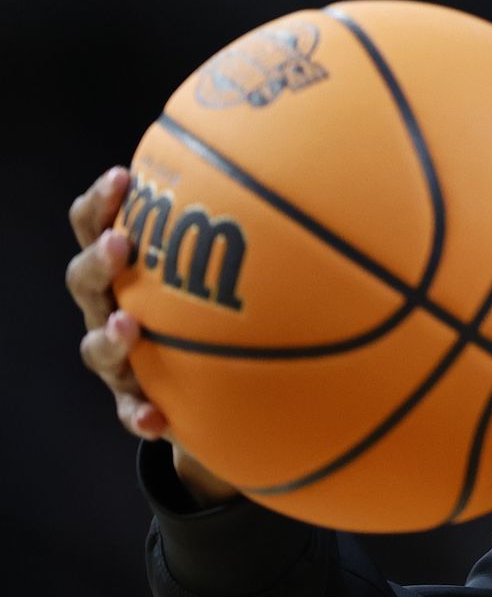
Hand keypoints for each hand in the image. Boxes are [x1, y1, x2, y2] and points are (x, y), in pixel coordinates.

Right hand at [68, 166, 240, 507]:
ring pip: (96, 348)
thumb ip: (240, 235)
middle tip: (120, 244)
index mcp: (128, 272)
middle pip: (85, 281)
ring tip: (126, 327)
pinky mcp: (134, 402)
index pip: (98, 228)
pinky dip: (138, 414)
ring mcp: (119, 359)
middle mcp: (112, 310)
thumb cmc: (211, 310)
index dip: (101, 204)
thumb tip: (302, 181)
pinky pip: (129, 411)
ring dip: (108, 338)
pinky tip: (155, 420)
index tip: (122, 177)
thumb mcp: (219, 272)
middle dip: (99, 261)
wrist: (210, 391)